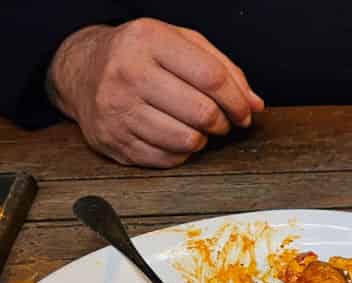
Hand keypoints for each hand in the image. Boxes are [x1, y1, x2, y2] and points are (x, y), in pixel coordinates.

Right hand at [46, 18, 263, 167]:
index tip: (245, 111)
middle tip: (219, 120)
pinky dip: (181, 151)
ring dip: (202, 138)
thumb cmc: (140, 56)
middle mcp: (127, 72)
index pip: (212, 78)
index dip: (238, 101)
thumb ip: (223, 69)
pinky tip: (172, 134)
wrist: (81, 71)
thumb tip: (255, 104)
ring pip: (188, 140)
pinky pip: (168, 158)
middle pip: (203, 113)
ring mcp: (117, 109)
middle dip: (222, 122)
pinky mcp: (113, 139)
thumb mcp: (180, 44)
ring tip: (195, 126)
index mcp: (147, 40)